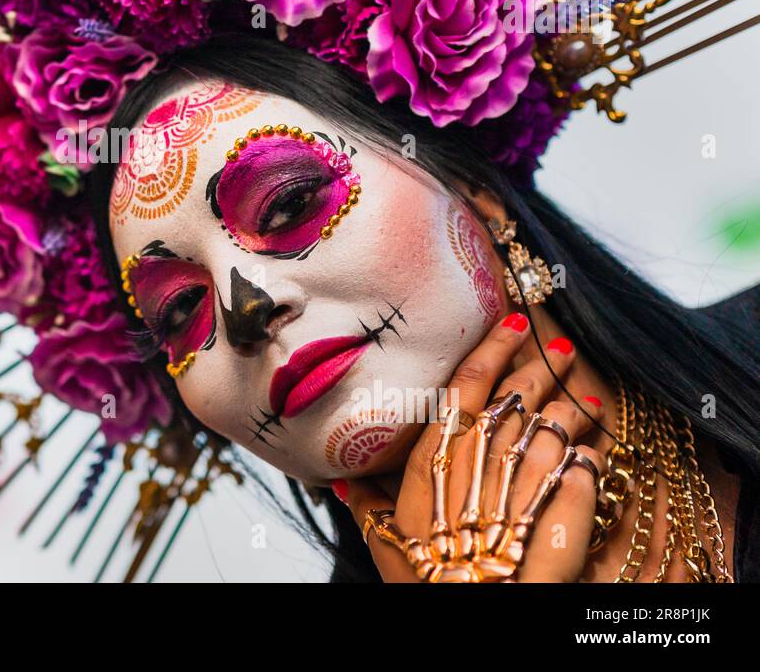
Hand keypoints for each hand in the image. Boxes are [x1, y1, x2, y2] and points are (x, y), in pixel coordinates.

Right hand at [341, 314, 606, 581]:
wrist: (476, 614)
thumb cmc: (426, 582)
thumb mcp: (386, 541)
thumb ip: (368, 505)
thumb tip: (343, 481)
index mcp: (434, 460)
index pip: (466, 386)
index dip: (491, 350)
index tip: (511, 323)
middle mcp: (479, 461)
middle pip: (515, 398)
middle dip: (540, 367)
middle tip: (561, 347)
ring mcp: (524, 482)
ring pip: (551, 427)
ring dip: (569, 407)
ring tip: (582, 396)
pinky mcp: (561, 511)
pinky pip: (579, 467)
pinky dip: (587, 452)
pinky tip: (594, 445)